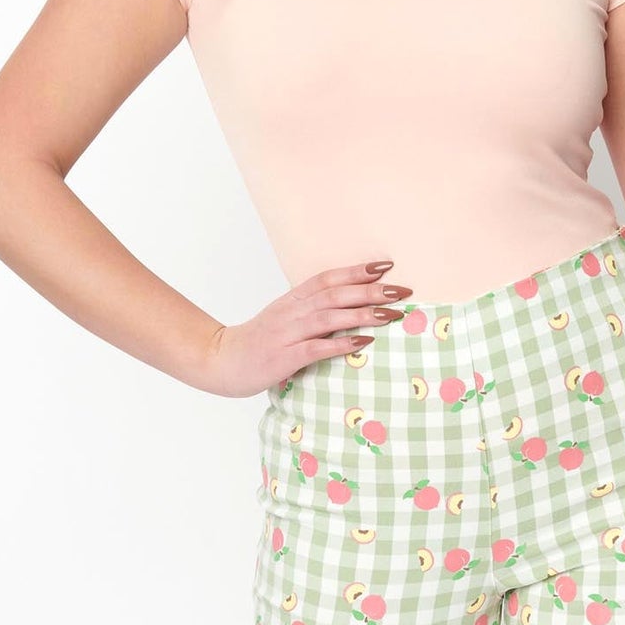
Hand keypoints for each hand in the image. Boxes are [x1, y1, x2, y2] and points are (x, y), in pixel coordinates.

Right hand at [190, 262, 414, 398]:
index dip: (357, 270)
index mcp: (293, 299)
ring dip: (363, 314)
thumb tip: (349, 307)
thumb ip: (312, 311)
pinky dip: (341, 344)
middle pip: (336, 294)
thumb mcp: (285, 319)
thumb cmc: (259, 342)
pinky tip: (363, 342)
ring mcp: (288, 334)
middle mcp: (292, 312)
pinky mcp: (285, 357)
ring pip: (329, 318)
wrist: (222, 359)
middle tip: (401, 290)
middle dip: (371, 290)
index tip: (386, 265)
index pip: (328, 278)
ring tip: (391, 314)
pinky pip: (317, 348)